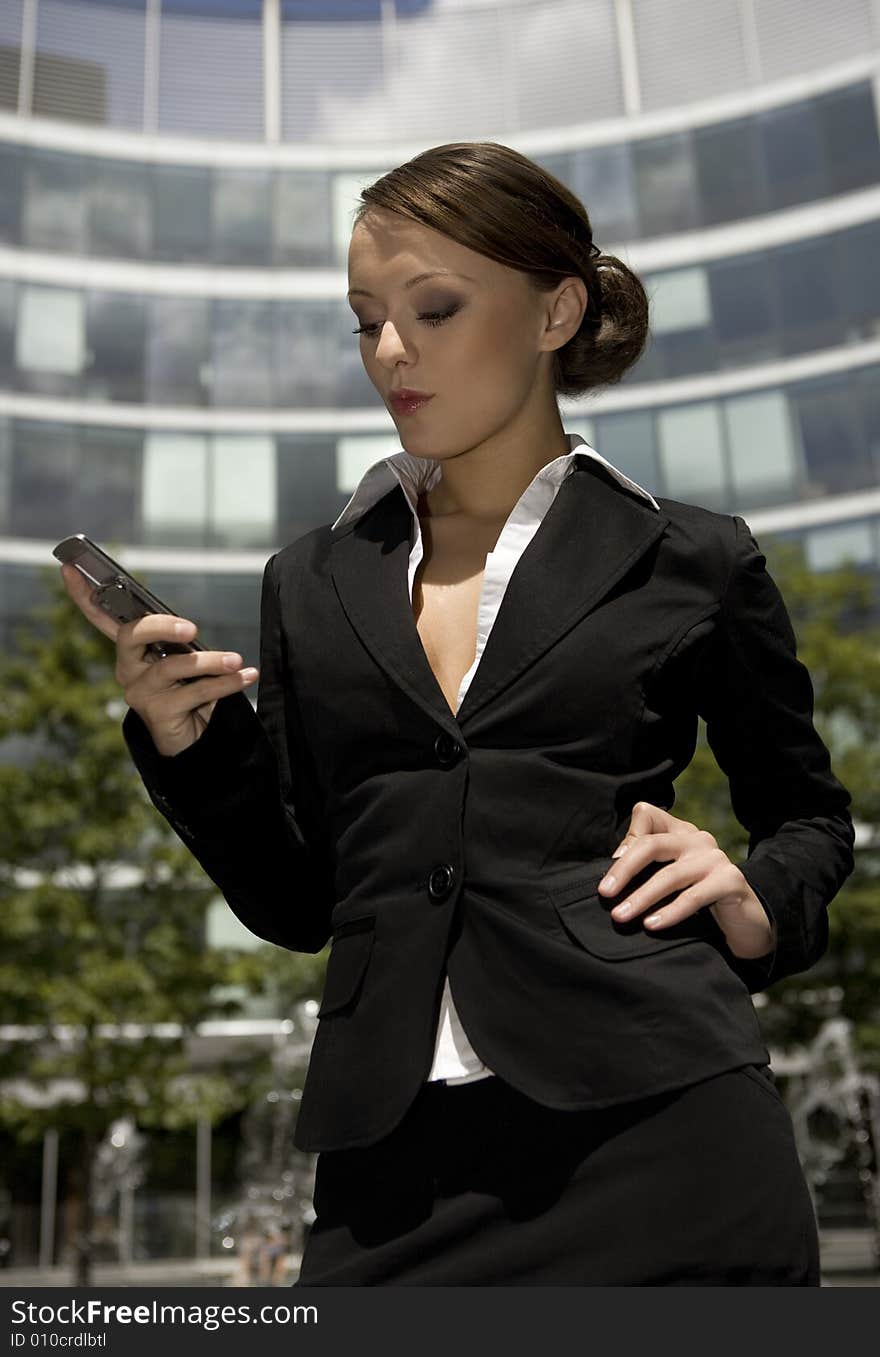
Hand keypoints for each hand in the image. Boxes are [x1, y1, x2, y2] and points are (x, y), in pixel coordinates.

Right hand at [59, 562, 258, 757]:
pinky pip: (195, 691)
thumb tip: (192, 628)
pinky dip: (226, 683)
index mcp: (131, 650)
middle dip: (161, 626)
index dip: (84, 595)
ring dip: (211, 661)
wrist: (192, 739)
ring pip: (172, 666)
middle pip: (131, 635)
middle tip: (193, 628)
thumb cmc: (187, 691)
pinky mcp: (157, 712)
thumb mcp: (185, 660)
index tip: (69, 568)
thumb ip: (181, 642)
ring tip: (236, 661)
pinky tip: (246, 676)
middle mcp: (127, 668)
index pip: (102, 618)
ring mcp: (139, 692)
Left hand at [598, 801, 775, 960]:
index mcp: (680, 832)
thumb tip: (614, 861)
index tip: (610, 868)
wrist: (746, 922)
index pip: (647, 815)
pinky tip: (651, 924)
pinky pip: (694, 896)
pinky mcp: (731, 881)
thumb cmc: (699, 900)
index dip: (626, 837)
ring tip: (620, 916)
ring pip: (670, 875)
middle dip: (624, 869)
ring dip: (641, 897)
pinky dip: (670, 912)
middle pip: (652, 844)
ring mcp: (716, 858)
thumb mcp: (669, 879)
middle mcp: (697, 839)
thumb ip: (646, 865)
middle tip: (604, 893)